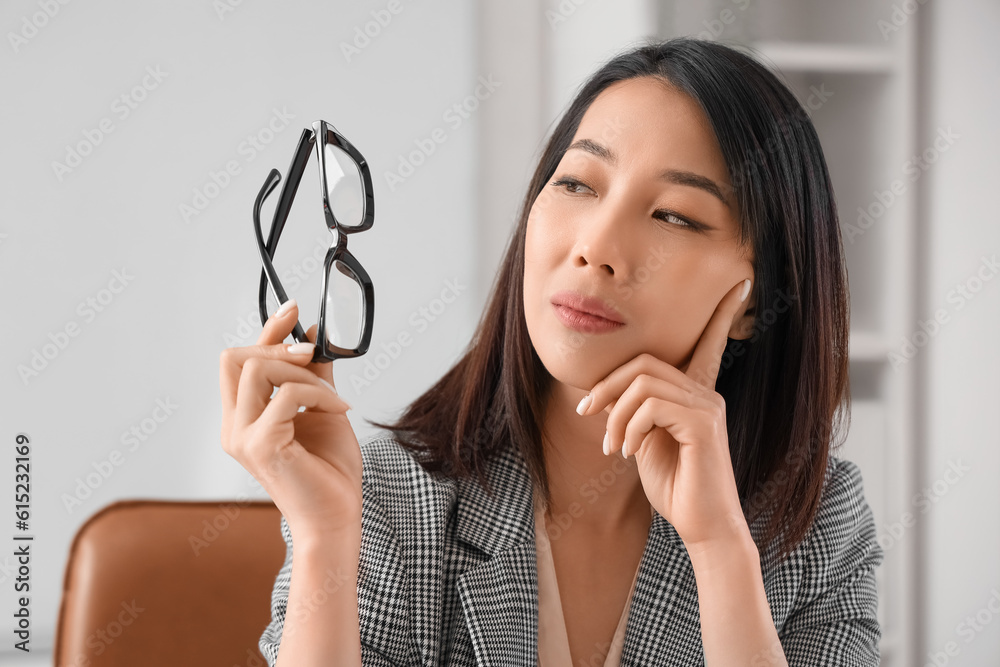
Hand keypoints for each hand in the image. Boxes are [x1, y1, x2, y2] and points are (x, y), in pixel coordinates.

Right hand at [219, 299, 362, 544]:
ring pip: (257, 369)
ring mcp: (242, 437)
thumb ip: (314, 375)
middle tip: (312, 354)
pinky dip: (318, 394)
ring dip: (303, 373)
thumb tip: (314, 335)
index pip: (238, 361)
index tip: (293, 309)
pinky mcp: (261, 445)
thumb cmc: (329, 472)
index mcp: (243, 418)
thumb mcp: (323, 409)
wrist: (336, 518)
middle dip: (277, 344)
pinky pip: (286, 395)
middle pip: (234, 357)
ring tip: (332, 397)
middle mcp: (234, 426)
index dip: (265, 330)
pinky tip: (338, 410)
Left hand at [577, 279, 752, 550]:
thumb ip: (635, 413)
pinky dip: (628, 427)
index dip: (721, 315)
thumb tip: (608, 396)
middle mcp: (706, 393)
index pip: (708, 344)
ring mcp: (708, 407)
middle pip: (645, 363)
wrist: (703, 527)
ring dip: (614, 413)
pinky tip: (628, 452)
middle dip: (607, 385)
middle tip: (587, 413)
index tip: (739, 284)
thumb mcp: (645, 442)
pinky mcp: (703, 424)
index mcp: (696, 394)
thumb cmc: (676, 486)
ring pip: (643, 383)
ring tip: (611, 446)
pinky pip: (650, 406)